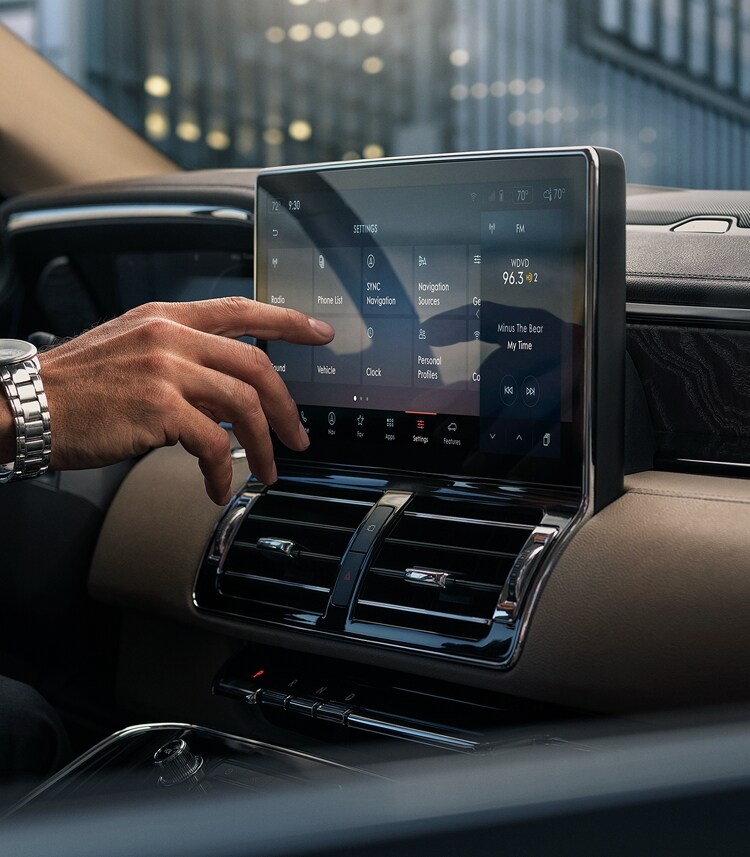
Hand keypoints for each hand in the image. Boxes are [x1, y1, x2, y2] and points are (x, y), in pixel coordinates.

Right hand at [34, 297, 333, 503]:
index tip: (320, 333)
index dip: (287, 321)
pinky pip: (213, 442)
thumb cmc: (76, 387)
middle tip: (297, 436)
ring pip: (244, 404)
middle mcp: (171, 337)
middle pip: (255, 364)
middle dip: (286, 406)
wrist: (26, 407)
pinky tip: (218, 485)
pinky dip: (223, 470)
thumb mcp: (132, 350)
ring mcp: (166, 369)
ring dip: (263, 445)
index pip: (240, 310)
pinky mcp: (159, 408)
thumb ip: (183, 360)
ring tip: (266, 471)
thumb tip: (228, 390)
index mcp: (168, 317)